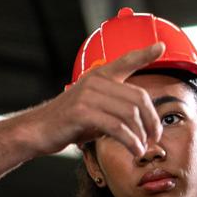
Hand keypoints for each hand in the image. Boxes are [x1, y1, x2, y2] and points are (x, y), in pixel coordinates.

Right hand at [27, 43, 164, 156]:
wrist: (36, 130)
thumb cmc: (67, 123)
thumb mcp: (93, 108)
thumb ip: (114, 106)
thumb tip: (141, 119)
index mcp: (98, 76)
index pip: (126, 61)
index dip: (144, 54)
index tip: (160, 46)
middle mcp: (95, 81)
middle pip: (138, 97)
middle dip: (152, 120)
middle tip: (155, 137)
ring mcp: (88, 95)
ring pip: (130, 114)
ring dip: (141, 135)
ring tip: (143, 148)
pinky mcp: (82, 113)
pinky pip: (117, 128)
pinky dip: (130, 141)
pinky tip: (134, 150)